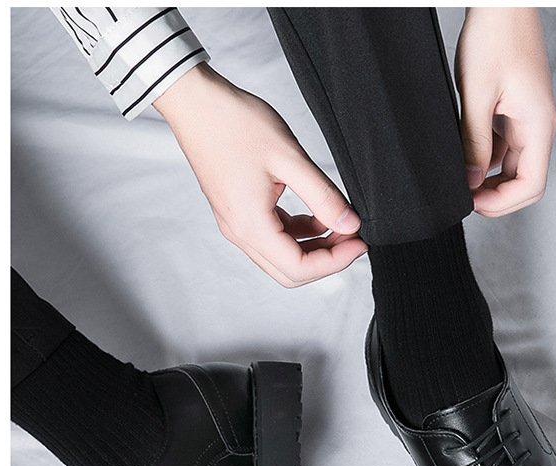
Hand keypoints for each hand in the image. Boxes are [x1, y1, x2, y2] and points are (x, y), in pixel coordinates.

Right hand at [153, 63, 367, 286]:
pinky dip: (297, 233)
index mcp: (250, 225)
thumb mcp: (290, 157)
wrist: (197, 103)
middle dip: (325, 260)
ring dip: (313, 247)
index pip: (299, 268)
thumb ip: (323, 196)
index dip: (334, 262)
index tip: (359, 242)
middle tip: (351, 237)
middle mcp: (240, 232)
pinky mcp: (237, 213)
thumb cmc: (234, 123)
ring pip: (281, 257)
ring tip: (339, 222)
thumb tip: (348, 224)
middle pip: (289, 272)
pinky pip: (272, 237)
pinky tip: (315, 213)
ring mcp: (236, 224)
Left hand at [455, 7, 555, 216]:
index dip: (502, 203)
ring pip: (512, 166)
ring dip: (488, 179)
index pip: (532, 185)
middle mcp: (538, 125)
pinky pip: (502, 147)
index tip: (473, 203)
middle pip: (524, 182)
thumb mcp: (477, 95)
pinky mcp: (514, 112)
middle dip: (495, 197)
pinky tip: (463, 155)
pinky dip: (484, 158)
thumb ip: (473, 142)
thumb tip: (470, 180)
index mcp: (538, 124)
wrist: (501, 2)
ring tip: (459, 178)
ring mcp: (527, 119)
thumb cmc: (495, 35)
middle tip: (464, 198)